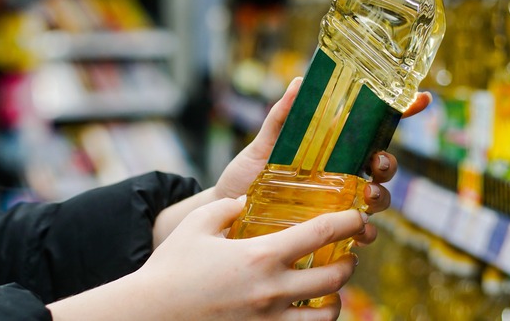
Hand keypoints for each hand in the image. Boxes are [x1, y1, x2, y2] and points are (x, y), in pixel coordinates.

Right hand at [137, 199, 364, 319]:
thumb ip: (227, 207)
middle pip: (336, 278)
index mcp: (261, 255)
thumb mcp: (197, 224)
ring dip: (336, 297)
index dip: (347, 222)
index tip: (357, 216)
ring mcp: (270, 319)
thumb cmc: (172, 267)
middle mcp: (273, 289)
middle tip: (347, 253)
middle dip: (349, 262)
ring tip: (331, 287)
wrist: (152, 314)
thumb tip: (246, 201)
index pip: (320, 234)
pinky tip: (308, 310)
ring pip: (327, 314)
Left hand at [214, 78, 430, 243]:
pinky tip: (360, 232)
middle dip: (388, 164)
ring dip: (380, 197)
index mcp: (331, 149)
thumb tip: (298, 82)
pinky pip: (359, 233)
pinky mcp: (330, 231)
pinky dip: (366, 232)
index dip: (401, 112)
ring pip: (377, 199)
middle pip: (381, 165)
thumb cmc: (246, 178)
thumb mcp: (262, 146)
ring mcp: (338, 203)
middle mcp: (341, 175)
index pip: (372, 129)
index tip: (421, 98)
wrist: (225, 217)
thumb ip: (281, 117)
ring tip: (367, 197)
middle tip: (377, 164)